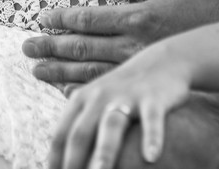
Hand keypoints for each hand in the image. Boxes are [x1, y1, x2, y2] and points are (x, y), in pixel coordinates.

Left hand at [23, 0, 218, 83]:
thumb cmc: (194, 3)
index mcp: (135, 18)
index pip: (88, 20)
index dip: (61, 19)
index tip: (42, 18)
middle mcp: (132, 45)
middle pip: (82, 48)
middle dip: (51, 48)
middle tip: (27, 48)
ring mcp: (136, 67)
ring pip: (89, 71)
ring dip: (59, 71)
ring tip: (37, 70)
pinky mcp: (143, 82)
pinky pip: (108, 87)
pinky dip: (83, 89)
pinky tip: (65, 90)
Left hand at [50, 44, 189, 168]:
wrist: (163, 61)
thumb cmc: (124, 90)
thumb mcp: (95, 100)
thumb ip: (78, 123)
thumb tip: (56, 154)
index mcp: (81, 99)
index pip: (60, 134)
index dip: (55, 160)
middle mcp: (100, 97)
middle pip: (80, 133)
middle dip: (72, 162)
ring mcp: (127, 97)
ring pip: (112, 126)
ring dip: (104, 152)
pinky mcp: (154, 98)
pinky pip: (152, 120)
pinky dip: (152, 138)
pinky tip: (151, 158)